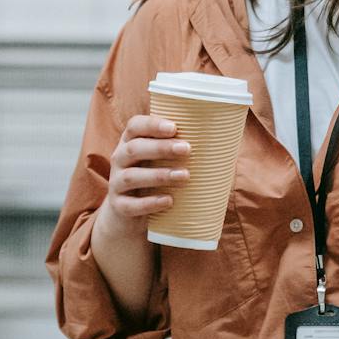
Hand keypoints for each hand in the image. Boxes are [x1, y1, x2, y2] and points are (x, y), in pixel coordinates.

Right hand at [95, 114, 190, 242]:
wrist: (128, 212)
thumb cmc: (152, 178)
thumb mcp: (159, 160)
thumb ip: (177, 149)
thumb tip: (222, 140)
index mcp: (130, 143)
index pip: (134, 126)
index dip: (151, 125)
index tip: (174, 127)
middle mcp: (120, 160)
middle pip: (133, 149)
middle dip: (160, 148)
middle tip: (187, 149)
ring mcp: (116, 184)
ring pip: (131, 177)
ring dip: (159, 175)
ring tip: (184, 175)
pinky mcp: (119, 206)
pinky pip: (130, 205)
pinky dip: (150, 203)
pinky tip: (169, 201)